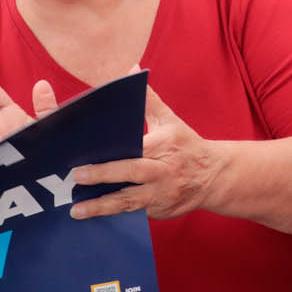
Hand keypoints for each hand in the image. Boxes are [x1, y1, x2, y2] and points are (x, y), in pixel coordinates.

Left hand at [69, 87, 219, 221]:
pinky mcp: (160, 212)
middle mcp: (163, 170)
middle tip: (77, 177)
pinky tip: (93, 221)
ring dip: (102, 207)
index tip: (87, 152)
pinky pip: (134, 215)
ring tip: (76, 211)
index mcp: (164, 145)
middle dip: (104, 175)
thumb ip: (148, 100)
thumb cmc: (187, 145)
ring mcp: (162, 194)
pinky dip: (114, 217)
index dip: (111, 151)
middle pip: (132, 172)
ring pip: (130, 201)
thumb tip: (132, 70)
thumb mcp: (171, 121)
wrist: (215, 177)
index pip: (134, 146)